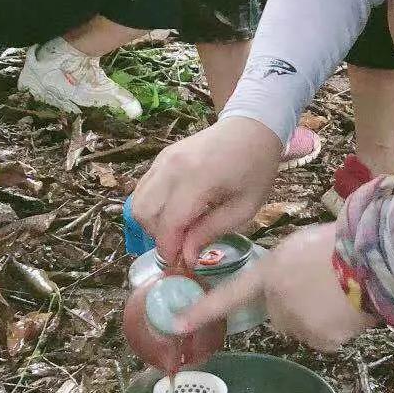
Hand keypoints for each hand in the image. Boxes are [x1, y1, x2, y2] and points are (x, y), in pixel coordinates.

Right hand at [132, 116, 282, 266]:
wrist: (251, 128)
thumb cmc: (255, 169)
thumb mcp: (244, 207)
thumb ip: (211, 231)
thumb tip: (186, 257)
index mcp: (197, 178)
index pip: (168, 224)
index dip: (170, 250)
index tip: (181, 264)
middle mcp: (172, 167)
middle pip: (144, 214)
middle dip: (159, 238)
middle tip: (182, 246)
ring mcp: (162, 160)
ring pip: (138, 202)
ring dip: (153, 224)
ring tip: (180, 230)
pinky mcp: (160, 158)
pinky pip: (143, 189)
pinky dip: (152, 207)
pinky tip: (175, 213)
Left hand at [175, 223, 374, 351]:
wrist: (371, 259)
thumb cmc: (339, 243)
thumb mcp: (299, 247)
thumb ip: (284, 271)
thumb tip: (293, 289)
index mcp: (270, 275)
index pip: (230, 295)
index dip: (202, 311)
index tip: (175, 325)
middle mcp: (278, 304)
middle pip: (282, 314)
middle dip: (297, 306)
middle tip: (323, 286)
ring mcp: (299, 325)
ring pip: (306, 327)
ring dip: (320, 317)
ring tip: (343, 292)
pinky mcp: (324, 341)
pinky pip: (328, 338)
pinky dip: (338, 328)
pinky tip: (351, 308)